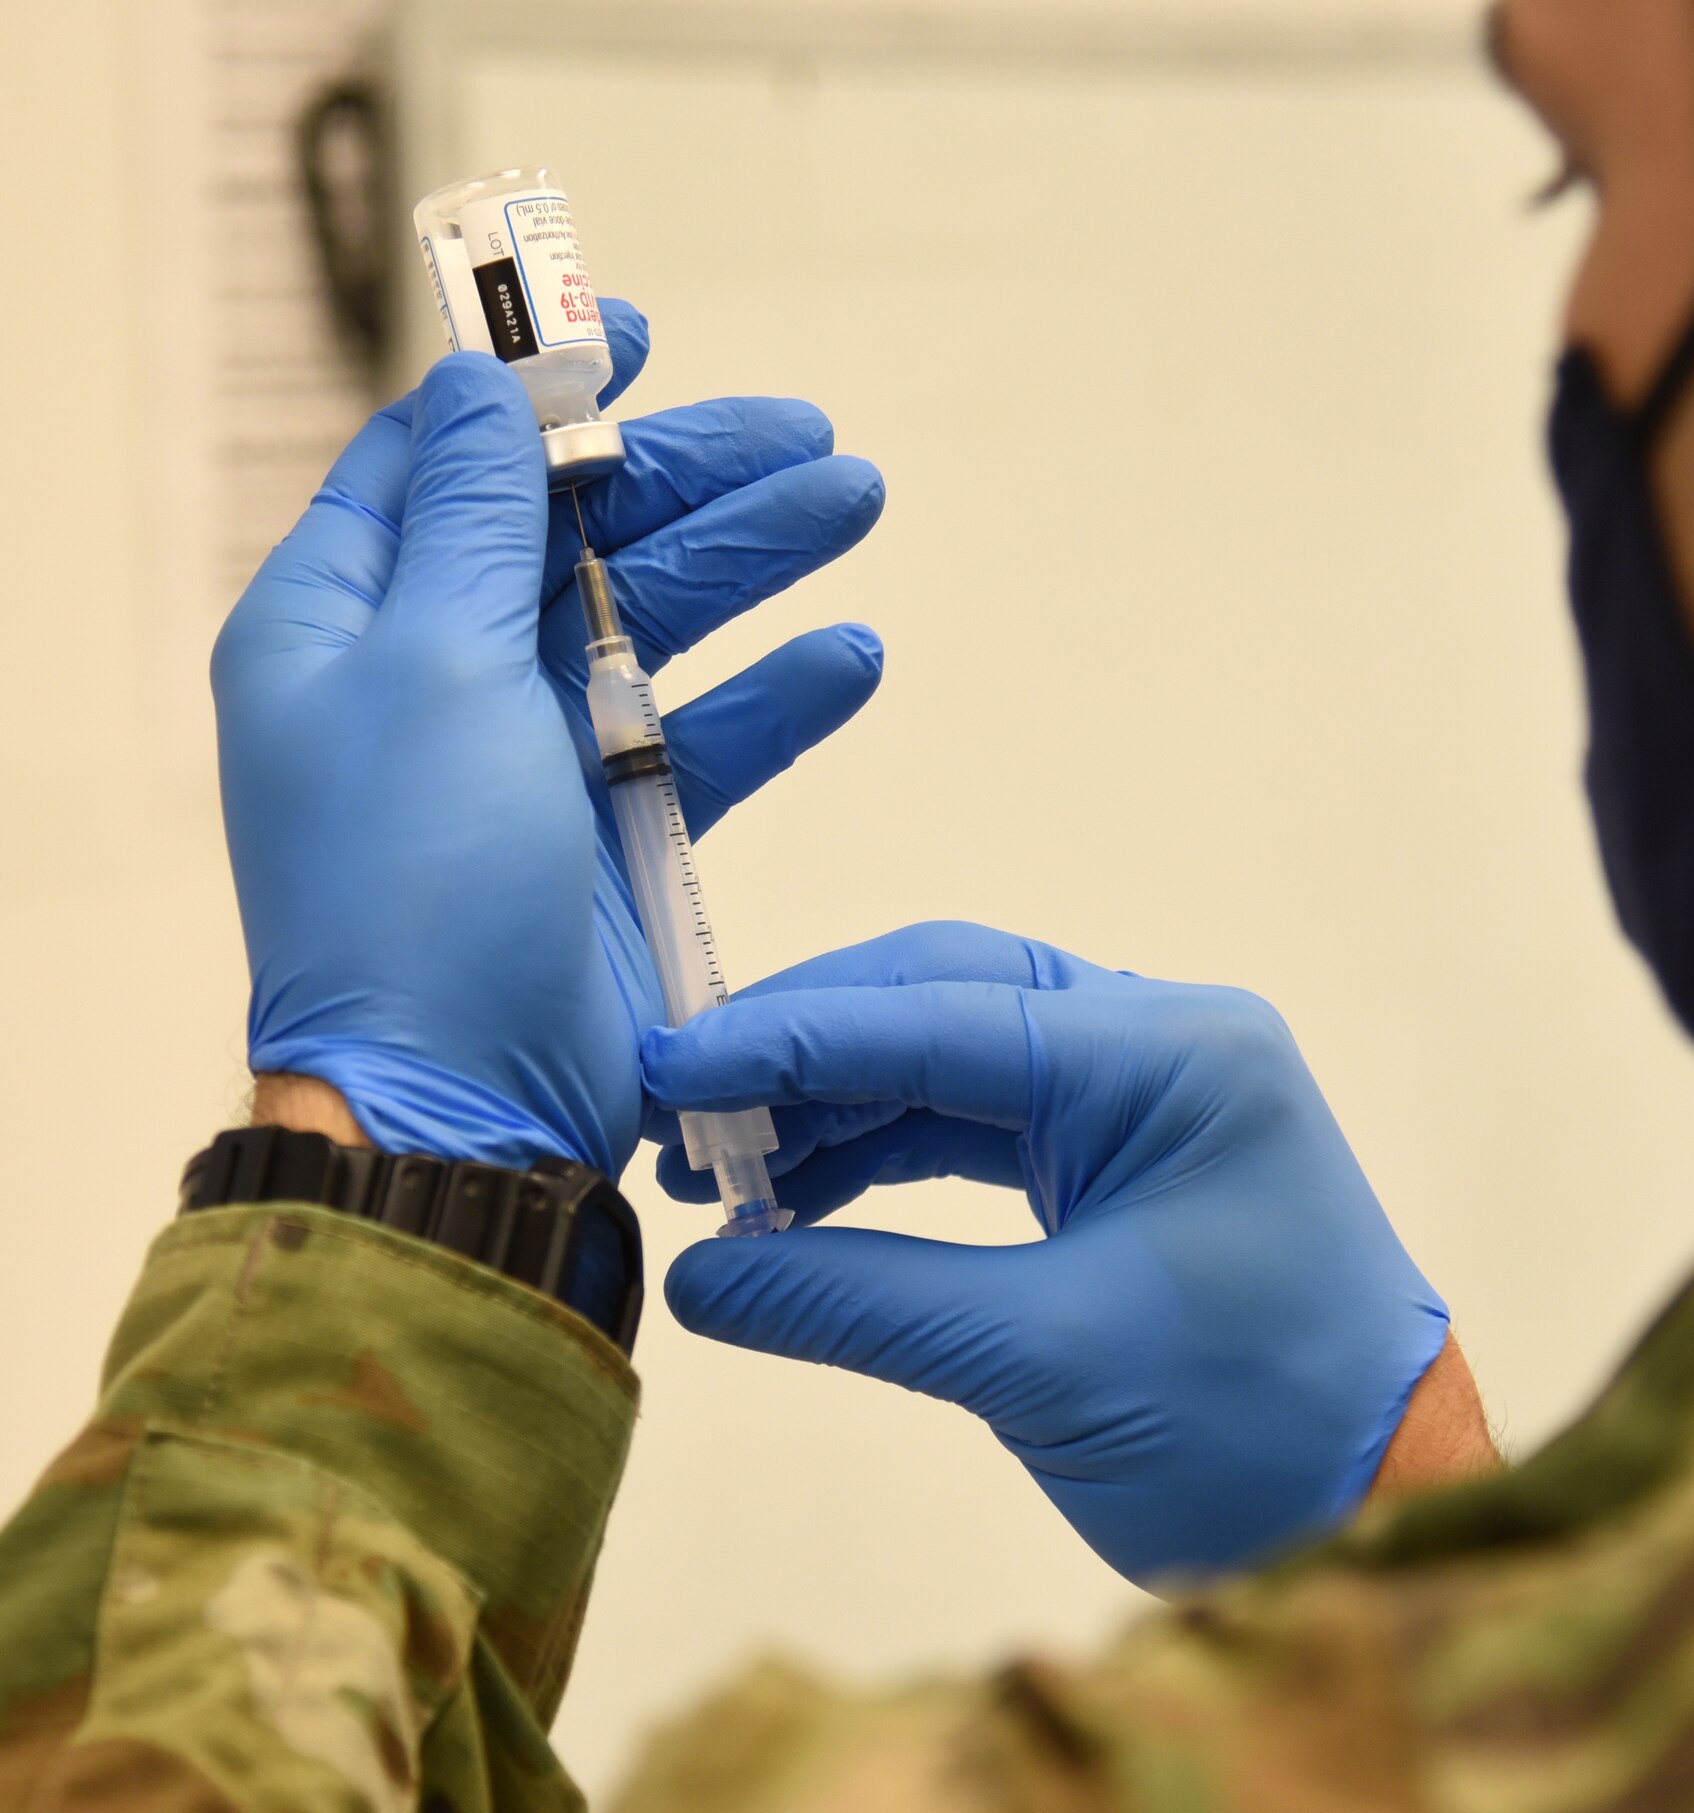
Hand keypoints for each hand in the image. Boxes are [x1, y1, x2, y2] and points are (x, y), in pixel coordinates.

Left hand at [214, 303, 884, 1169]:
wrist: (462, 1105)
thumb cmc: (414, 884)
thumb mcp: (432, 669)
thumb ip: (478, 522)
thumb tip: (490, 390)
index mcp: (347, 624)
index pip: (440, 464)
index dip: (534, 392)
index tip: (632, 335)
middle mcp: (432, 678)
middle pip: (574, 536)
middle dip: (689, 477)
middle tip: (809, 435)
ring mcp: (527, 758)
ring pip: (655, 626)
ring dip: (756, 563)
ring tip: (856, 502)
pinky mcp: (610, 832)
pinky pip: (703, 737)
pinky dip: (775, 697)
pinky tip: (851, 656)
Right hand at [641, 923, 1453, 1584]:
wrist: (1382, 1507)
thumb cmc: (1259, 1436)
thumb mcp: (1043, 1364)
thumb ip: (858, 1301)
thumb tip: (702, 1275)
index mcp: (1170, 1058)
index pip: (941, 1015)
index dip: (791, 1041)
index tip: (668, 1068)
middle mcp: (1163, 1043)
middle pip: (943, 997)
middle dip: (807, 1051)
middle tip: (679, 1113)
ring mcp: (1148, 1094)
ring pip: (955, 1055)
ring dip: (837, 1104)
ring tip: (717, 1172)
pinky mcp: (1127, 1154)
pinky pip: (984, 1121)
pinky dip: (888, 1151)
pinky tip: (800, 1197)